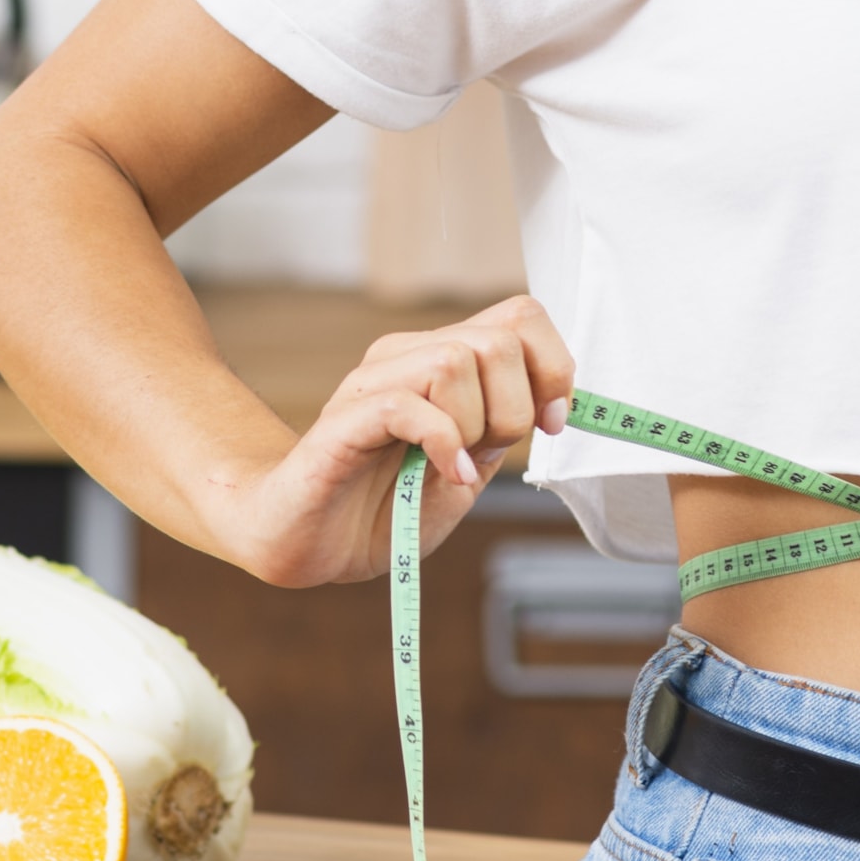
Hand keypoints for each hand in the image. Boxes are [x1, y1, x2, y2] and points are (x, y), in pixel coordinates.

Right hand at [206, 296, 574, 589]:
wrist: (307, 544)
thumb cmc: (382, 511)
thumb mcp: (465, 473)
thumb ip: (499, 434)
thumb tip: (547, 404)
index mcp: (439, 361)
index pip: (518, 316)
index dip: (552, 365)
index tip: (551, 421)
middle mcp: (405, 358)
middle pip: (496, 339)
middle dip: (515, 407)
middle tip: (489, 454)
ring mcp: (373, 384)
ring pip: (455, 361)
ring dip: (475, 426)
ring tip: (453, 467)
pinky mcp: (345, 420)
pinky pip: (409, 406)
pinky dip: (443, 444)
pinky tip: (444, 475)